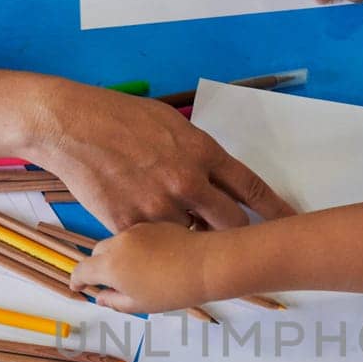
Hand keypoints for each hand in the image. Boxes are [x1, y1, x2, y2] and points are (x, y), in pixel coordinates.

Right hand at [27, 78, 292, 232]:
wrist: (71, 125)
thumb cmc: (118, 117)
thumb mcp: (170, 123)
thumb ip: (197, 151)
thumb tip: (213, 172)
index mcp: (202, 153)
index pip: (252, 188)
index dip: (276, 211)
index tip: (291, 224)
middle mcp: (188, 182)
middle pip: (231, 223)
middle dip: (239, 235)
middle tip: (241, 244)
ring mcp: (160, 206)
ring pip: (193, 239)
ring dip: (193, 240)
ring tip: (185, 237)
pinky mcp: (131, 225)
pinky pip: (156, 244)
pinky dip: (157, 244)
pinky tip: (152, 240)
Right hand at [69, 222, 213, 313]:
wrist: (206, 264)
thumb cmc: (173, 290)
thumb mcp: (140, 304)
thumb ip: (114, 301)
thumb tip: (100, 296)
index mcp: (109, 265)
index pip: (82, 270)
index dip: (77, 279)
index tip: (78, 286)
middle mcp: (118, 243)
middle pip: (97, 252)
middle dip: (97, 266)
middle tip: (108, 281)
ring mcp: (135, 230)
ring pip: (116, 241)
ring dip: (117, 254)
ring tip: (134, 270)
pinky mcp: (152, 223)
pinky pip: (134, 235)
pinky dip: (134, 246)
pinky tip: (152, 258)